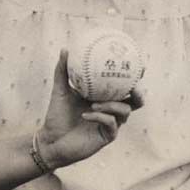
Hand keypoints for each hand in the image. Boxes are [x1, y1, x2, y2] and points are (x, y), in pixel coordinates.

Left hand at [38, 50, 140, 167]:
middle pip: (135, 101)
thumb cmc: (57, 115)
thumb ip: (62, 71)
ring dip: (112, 105)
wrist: (51, 140)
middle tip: (134, 85)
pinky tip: (86, 114)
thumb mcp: (59, 90)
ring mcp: (111, 124)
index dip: (135, 76)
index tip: (139, 64)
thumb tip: (65, 49)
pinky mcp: (106, 137)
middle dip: (138, 92)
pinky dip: (99, 117)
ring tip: (95, 103)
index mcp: (104, 98)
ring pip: (124, 111)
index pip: (124, 86)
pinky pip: (111, 124)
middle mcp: (111, 111)